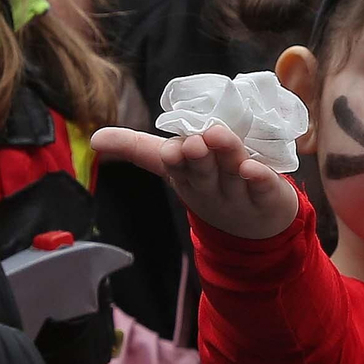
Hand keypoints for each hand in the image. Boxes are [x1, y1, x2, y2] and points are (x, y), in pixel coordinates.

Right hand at [92, 119, 299, 240]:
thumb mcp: (173, 167)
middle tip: (193, 143)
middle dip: (197, 158)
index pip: (177, 168)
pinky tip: (255, 168)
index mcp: (187, 178)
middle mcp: (212, 187)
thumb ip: (137, 148)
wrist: (258, 225)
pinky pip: (264, 187)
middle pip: (203, 172)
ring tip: (219, 138)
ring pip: (232, 174)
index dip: (174, 160)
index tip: (171, 151)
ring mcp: (240, 193)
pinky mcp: (269, 195)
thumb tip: (94, 138)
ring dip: (227, 156)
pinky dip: (260, 178)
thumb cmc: (211, 183)